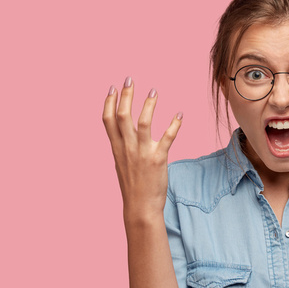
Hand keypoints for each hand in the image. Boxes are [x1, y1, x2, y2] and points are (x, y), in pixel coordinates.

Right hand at [102, 76, 182, 219]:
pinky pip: (167, 137)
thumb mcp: (122, 165)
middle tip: (130, 79)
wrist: (140, 208)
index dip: (109, 102)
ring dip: (149, 104)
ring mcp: (142, 153)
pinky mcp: (158, 159)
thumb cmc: (133, 187)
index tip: (113, 87)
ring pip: (143, 122)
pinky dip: (175, 124)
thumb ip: (122, 148)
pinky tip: (180, 114)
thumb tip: (123, 136)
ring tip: (154, 91)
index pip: (107, 120)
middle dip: (126, 96)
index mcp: (117, 148)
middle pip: (122, 116)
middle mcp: (127, 148)